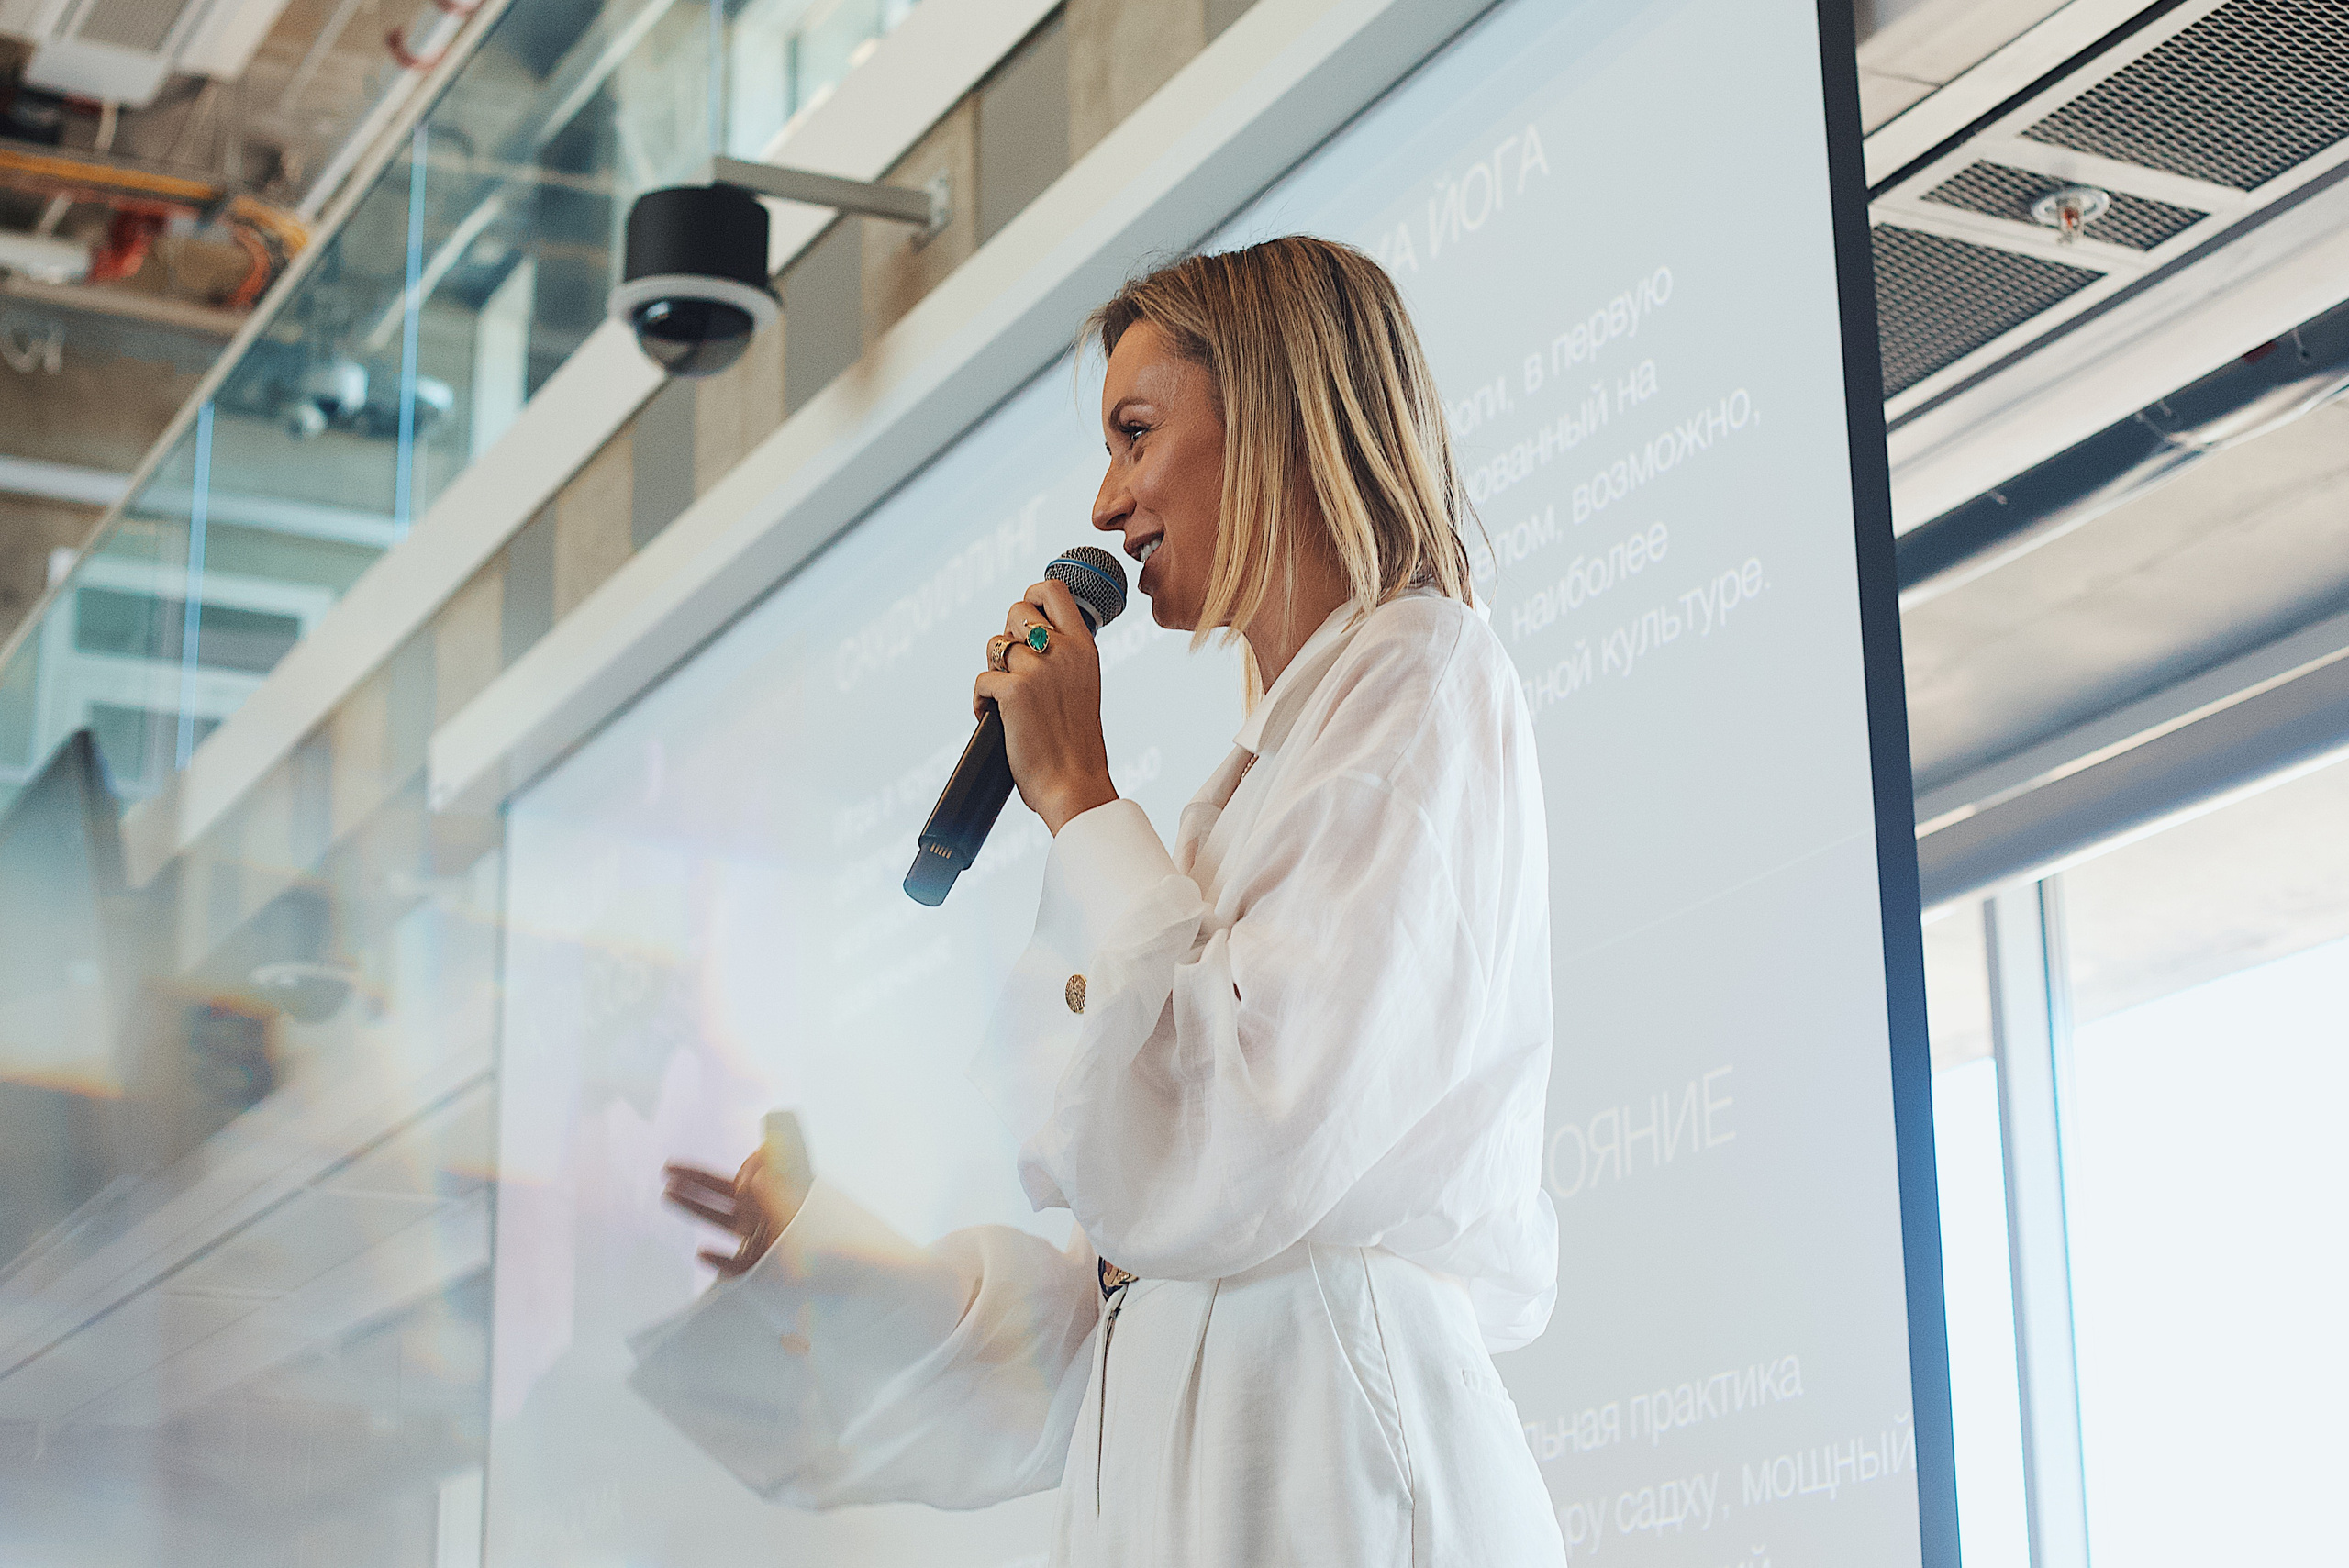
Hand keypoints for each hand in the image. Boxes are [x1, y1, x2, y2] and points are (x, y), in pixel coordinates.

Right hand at [662, 1111, 813, 1277]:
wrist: (854, 1275)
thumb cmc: (828, 1236)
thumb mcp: (799, 1200)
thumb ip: (778, 1177)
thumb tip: (757, 1155)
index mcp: (776, 1194)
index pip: (733, 1178)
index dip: (702, 1174)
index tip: (674, 1169)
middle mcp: (768, 1215)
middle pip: (724, 1197)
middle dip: (694, 1186)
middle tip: (665, 1172)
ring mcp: (766, 1243)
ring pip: (725, 1225)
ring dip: (697, 1211)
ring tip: (667, 1197)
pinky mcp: (768, 1272)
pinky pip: (738, 1266)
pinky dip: (720, 1260)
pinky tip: (701, 1254)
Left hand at [974, 577, 1117, 833]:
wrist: (1075, 784)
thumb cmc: (1076, 745)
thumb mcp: (1082, 687)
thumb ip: (1063, 659)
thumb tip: (1026, 640)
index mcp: (1085, 648)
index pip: (1053, 590)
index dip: (1031, 596)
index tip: (1025, 623)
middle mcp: (1064, 651)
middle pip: (1016, 611)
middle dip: (1007, 637)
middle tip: (1014, 670)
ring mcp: (1039, 670)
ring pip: (993, 646)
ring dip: (992, 671)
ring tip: (1003, 700)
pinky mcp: (1014, 691)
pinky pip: (981, 680)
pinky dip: (980, 701)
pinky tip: (992, 718)